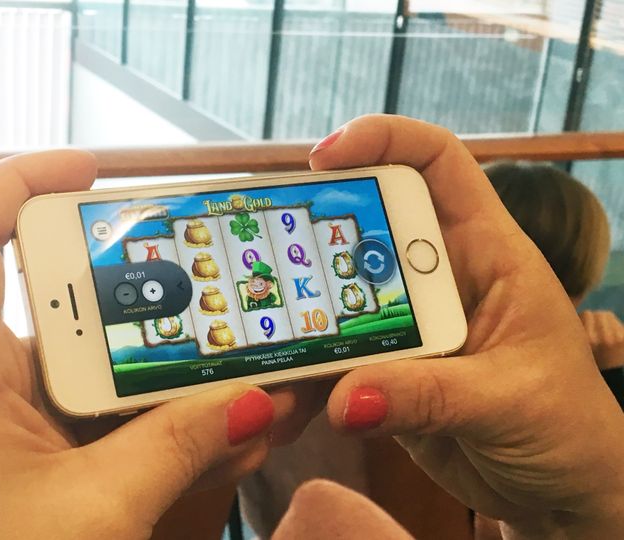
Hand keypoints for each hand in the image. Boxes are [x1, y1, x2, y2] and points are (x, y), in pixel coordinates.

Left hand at [0, 151, 276, 538]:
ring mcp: (12, 425)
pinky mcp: (36, 461)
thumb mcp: (90, 515)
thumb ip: (178, 447)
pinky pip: (104, 421)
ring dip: (169, 375)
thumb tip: (259, 403)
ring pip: (97, 371)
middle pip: (67, 305)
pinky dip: (159, 423)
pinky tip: (218, 432)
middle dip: (147, 299)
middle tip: (216, 290)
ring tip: (241, 369)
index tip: (96, 170)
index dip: (25, 183)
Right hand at [310, 115, 623, 537]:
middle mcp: (439, 277)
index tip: (325, 157)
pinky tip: (287, 401)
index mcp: (486, 252)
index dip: (385, 140)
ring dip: (302, 318)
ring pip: (339, 297)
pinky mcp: (386, 369)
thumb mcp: (509, 399)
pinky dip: (307, 378)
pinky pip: (334, 359)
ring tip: (263, 341)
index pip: (439, 163)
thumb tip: (347, 396)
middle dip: (315, 233)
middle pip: (366, 226)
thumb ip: (428, 396)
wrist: (559, 490)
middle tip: (268, 252)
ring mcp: (406, 324)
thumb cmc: (568, 426)